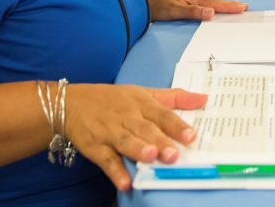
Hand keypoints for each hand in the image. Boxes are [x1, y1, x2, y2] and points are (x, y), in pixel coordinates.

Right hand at [63, 84, 205, 191]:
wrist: (71, 103)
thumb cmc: (113, 100)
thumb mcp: (143, 93)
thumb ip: (174, 97)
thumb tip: (204, 99)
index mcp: (141, 103)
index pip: (161, 114)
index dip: (176, 125)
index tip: (191, 136)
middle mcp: (126, 116)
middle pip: (145, 129)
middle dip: (159, 141)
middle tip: (174, 154)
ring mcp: (110, 132)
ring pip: (125, 141)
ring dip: (138, 150)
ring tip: (150, 158)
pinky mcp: (95, 147)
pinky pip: (106, 160)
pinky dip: (115, 172)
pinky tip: (125, 182)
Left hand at [147, 0, 247, 21]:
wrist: (142, 2)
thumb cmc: (156, 7)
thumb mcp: (174, 11)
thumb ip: (193, 12)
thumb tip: (211, 12)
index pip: (215, 3)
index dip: (229, 7)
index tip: (242, 8)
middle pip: (215, 1)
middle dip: (229, 4)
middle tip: (244, 6)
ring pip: (210, 1)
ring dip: (222, 4)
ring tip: (234, 6)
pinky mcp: (184, 1)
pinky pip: (203, 3)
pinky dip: (213, 5)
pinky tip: (213, 7)